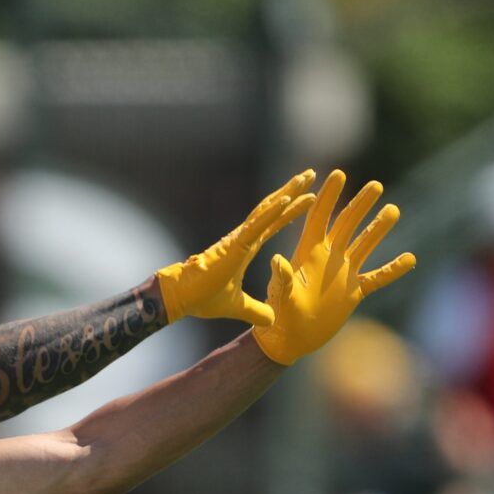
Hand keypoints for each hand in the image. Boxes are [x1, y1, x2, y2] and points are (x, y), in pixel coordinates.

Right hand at [155, 170, 317, 325]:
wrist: (182, 298)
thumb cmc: (203, 298)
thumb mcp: (237, 307)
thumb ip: (255, 311)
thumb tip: (271, 320)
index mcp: (246, 248)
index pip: (274, 224)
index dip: (290, 210)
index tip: (308, 196)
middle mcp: (244, 237)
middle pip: (273, 208)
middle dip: (292, 190)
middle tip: (310, 173)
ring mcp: (239, 238)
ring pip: (268, 210)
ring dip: (288, 193)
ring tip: (305, 177)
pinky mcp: (234, 245)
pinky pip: (257, 225)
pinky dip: (272, 212)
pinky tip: (287, 198)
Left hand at [252, 170, 416, 365]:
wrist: (290, 340)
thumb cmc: (279, 318)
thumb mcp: (281, 298)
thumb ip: (283, 280)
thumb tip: (278, 261)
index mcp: (308, 253)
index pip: (320, 217)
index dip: (329, 196)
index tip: (339, 173)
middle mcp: (328, 257)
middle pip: (347, 224)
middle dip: (360, 204)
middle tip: (376, 184)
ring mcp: (343, 273)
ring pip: (365, 244)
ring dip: (379, 229)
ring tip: (393, 209)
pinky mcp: (354, 291)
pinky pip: (377, 277)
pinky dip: (393, 270)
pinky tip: (411, 258)